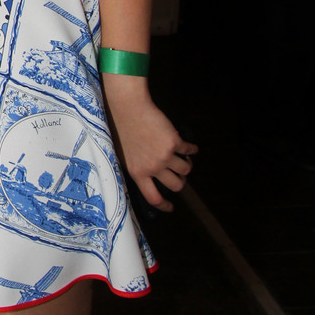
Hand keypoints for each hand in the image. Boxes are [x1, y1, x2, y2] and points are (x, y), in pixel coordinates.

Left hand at [105, 82, 195, 209]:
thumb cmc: (121, 128)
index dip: (164, 205)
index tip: (171, 207)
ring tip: (185, 159)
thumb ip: (135, 168)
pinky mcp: (174, 142)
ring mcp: (164, 156)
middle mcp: (152, 167)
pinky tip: (192, 148)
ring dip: (187, 165)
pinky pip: (190, 151)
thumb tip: (147, 178)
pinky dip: (193, 150)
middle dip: (181, 182)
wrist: (128, 107)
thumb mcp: (122, 154)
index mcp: (137, 173)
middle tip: (180, 176)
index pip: (153, 198)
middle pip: (176, 185)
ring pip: (186, 170)